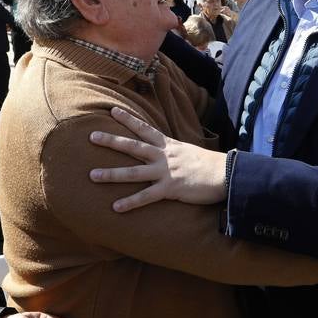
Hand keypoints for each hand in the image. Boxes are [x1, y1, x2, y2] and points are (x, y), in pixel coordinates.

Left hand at [87, 107, 226, 211]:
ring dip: (111, 174)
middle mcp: (164, 156)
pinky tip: (116, 207)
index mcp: (169, 145)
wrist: (226, 174)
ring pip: (133, 172)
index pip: (145, 128)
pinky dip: (130, 202)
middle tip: (91, 136)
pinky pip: (146, 196)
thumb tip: (166, 153)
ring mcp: (165, 172)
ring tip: (92, 176)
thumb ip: (174, 152)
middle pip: (132, 146)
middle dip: (111, 141)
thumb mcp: (189, 152)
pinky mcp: (170, 189)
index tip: (113, 110)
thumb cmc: (209, 165)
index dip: (128, 119)